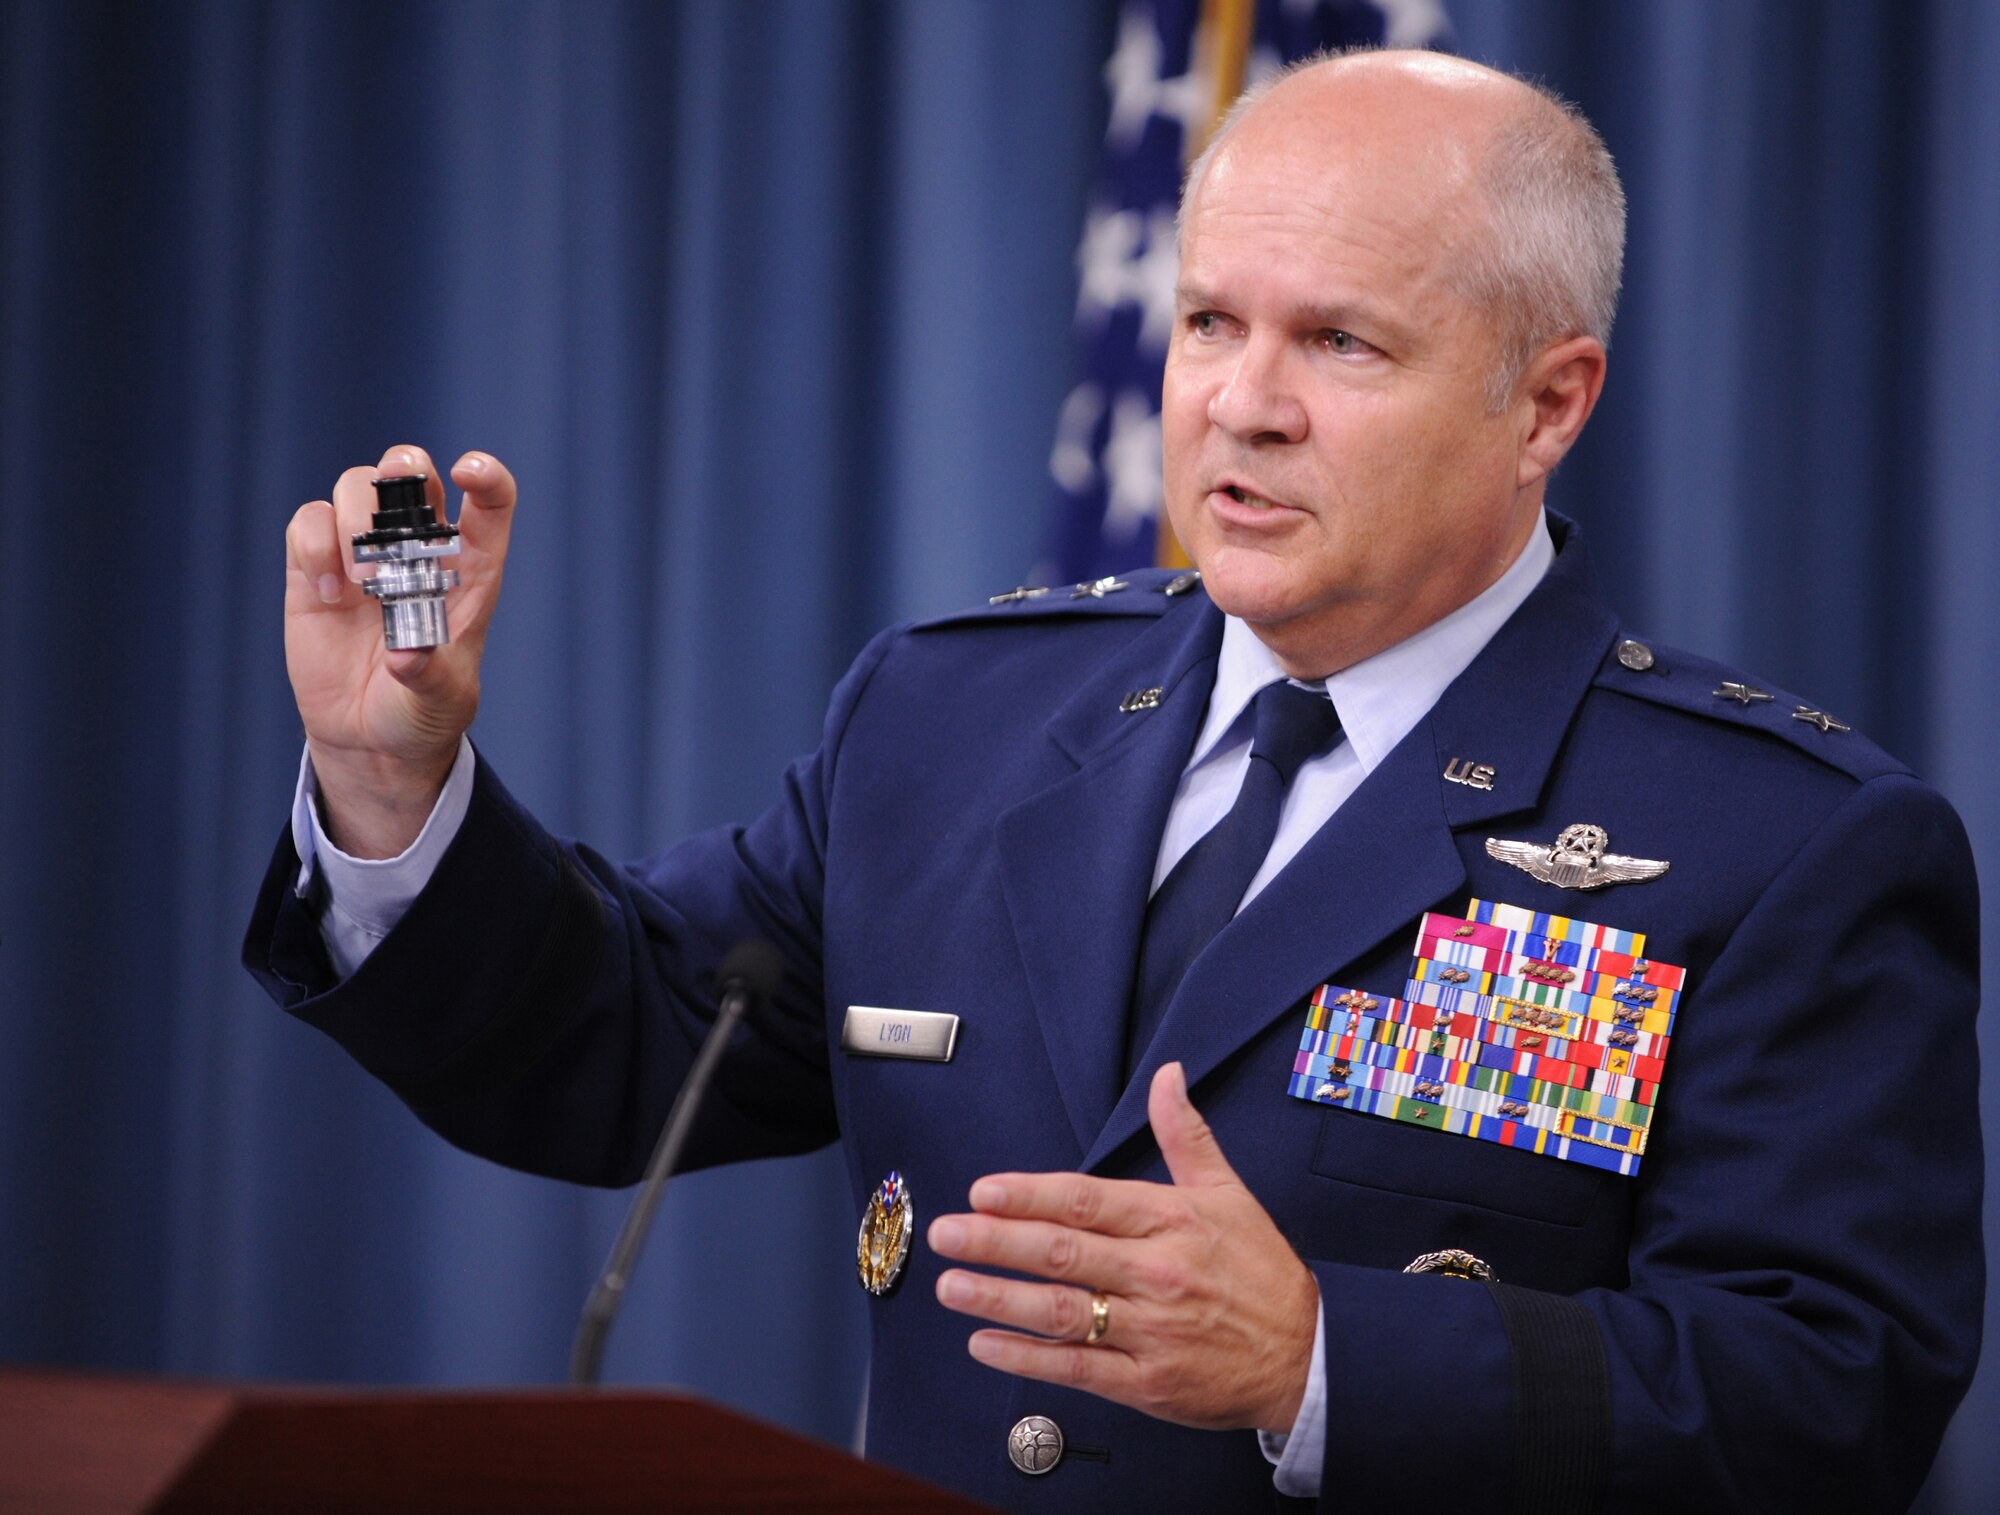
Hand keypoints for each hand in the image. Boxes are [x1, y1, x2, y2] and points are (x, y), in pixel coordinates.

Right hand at [284, 445, 516, 856]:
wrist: (370, 738)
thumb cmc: (421, 711)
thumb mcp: (439, 701)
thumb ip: (428, 675)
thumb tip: (405, 655)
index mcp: (468, 571)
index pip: (489, 503)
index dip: (486, 476)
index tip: (470, 471)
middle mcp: (417, 549)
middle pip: (412, 472)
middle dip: (401, 472)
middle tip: (389, 523)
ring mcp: (364, 552)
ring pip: (357, 484)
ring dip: (354, 521)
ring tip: (361, 583)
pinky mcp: (315, 566)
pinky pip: (308, 520)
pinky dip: (313, 545)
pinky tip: (328, 594)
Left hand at [928, 1062, 1317, 1432]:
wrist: (1309, 1355)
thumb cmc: (1262, 1272)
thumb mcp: (1228, 1192)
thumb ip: (1185, 1134)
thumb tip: (1167, 1076)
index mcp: (1171, 1220)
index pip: (1087, 1201)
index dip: (1030, 1195)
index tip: (984, 1191)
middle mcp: (1157, 1272)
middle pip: (1063, 1252)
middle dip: (995, 1242)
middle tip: (945, 1233)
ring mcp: (1152, 1330)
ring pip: (1062, 1310)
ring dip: (999, 1298)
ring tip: (951, 1287)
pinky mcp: (1149, 1383)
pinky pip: (1078, 1367)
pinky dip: (1027, 1358)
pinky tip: (986, 1345)